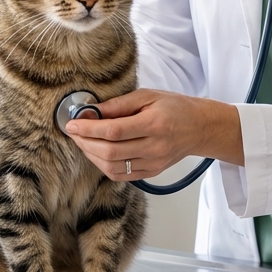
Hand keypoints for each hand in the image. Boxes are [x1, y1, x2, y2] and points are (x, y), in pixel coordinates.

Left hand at [64, 88, 243, 181]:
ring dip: (92, 156)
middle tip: (74, 132)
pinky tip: (98, 153)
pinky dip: (104, 166)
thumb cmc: (175, 108)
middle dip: (85, 142)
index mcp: (154, 124)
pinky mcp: (151, 172)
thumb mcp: (148, 96)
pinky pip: (121, 175)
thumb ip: (119, 105)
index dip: (89, 129)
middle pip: (110, 152)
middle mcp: (154, 147)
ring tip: (83, 142)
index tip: (72, 124)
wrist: (199, 127)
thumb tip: (91, 112)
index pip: (113, 131)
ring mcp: (153, 163)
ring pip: (112, 167)